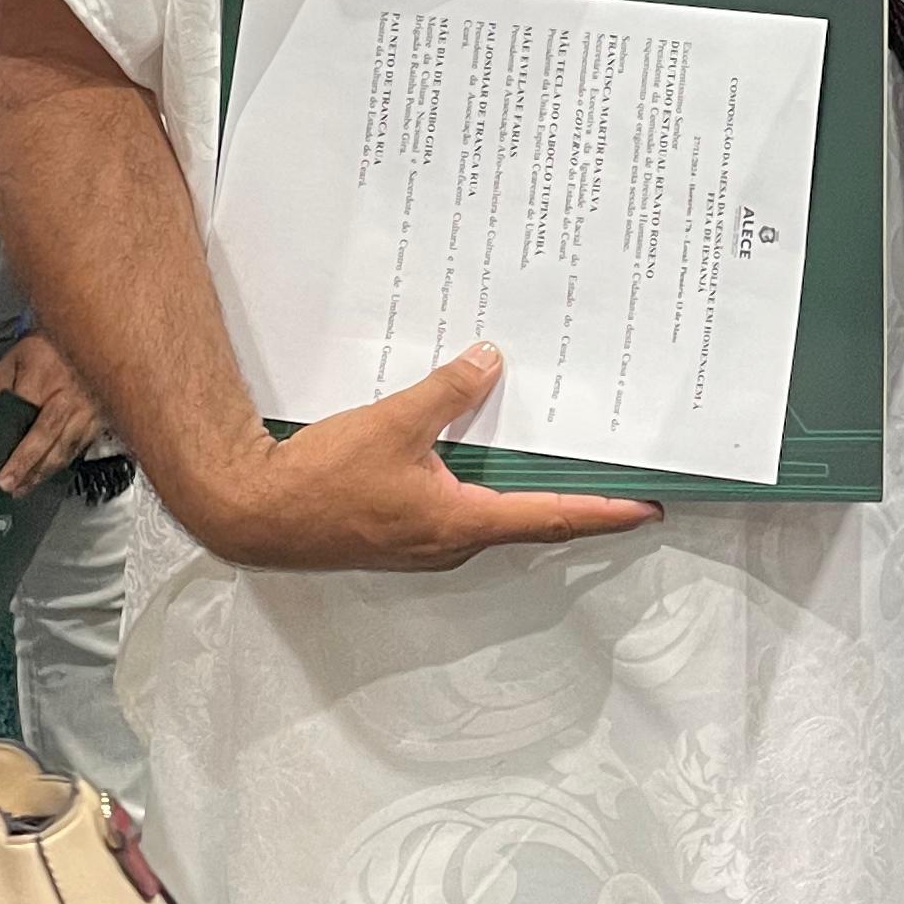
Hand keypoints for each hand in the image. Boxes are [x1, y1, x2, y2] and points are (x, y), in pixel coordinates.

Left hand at [0, 332, 105, 489]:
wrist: (91, 334)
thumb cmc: (50, 345)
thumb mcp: (15, 359)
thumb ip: (4, 389)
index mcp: (44, 380)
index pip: (27, 425)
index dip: (17, 454)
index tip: (3, 475)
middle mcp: (69, 397)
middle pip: (49, 442)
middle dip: (29, 469)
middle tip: (11, 487)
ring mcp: (89, 408)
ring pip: (67, 448)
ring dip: (45, 471)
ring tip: (26, 486)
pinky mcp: (100, 416)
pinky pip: (81, 444)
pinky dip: (64, 461)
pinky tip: (50, 470)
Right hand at [197, 346, 665, 573]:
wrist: (254, 513)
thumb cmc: (323, 480)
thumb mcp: (393, 423)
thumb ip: (447, 392)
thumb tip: (490, 362)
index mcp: (462, 524)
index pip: (553, 519)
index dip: (605, 512)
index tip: (649, 507)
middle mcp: (453, 542)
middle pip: (532, 520)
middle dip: (575, 497)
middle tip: (617, 471)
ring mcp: (426, 540)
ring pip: (495, 511)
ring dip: (528, 485)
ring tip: (564, 453)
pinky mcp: (402, 530)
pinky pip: (460, 504)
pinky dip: (484, 479)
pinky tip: (484, 447)